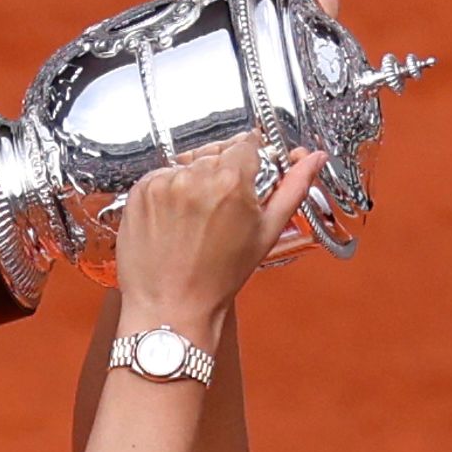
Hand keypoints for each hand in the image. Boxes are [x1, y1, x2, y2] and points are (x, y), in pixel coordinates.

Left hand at [112, 141, 327, 338]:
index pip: (246, 144)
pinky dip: (170, 190)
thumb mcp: (265, 233)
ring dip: (196, 179)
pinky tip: (177, 219)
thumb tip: (313, 159)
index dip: (252, 158)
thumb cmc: (218, 279)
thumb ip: (292, 188)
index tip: (250, 172)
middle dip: (224, 169)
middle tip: (223, 206)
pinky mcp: (139, 191)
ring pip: (188, 163)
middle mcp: (193, 176)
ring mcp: (162, 182)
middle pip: (216, 151)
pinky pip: (162, 176)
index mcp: (230, 181)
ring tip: (198, 217)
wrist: (171, 307)